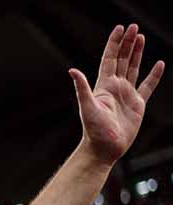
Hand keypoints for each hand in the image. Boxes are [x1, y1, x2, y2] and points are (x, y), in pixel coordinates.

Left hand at [70, 24, 163, 163]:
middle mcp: (115, 87)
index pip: (110, 59)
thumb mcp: (87, 107)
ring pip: (133, 68)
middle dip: (127, 43)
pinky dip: (154, 75)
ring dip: (137, 53)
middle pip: (122, 59)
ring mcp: (126, 95)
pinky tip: (159, 64)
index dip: (114, 43)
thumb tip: (72, 70)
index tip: (120, 28)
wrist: (104, 149)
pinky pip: (148, 86)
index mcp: (103, 85)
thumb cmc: (93, 131)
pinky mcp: (137, 104)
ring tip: (141, 37)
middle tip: (134, 27)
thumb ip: (82, 88)